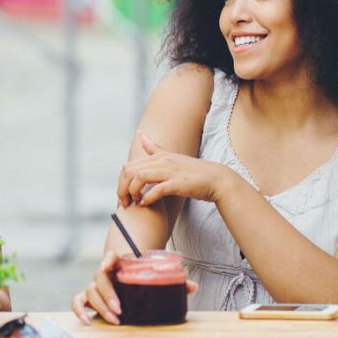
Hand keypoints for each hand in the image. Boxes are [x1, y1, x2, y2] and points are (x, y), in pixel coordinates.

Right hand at [71, 249, 197, 324]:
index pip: (109, 256)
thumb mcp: (158, 276)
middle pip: (98, 278)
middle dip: (107, 294)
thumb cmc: (145, 276)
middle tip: (120, 310)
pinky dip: (79, 311)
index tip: (109, 265)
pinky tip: (88, 323)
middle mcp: (105, 273)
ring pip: (89, 292)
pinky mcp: (90, 298)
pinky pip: (78, 302)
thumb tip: (192, 287)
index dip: (107, 259)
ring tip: (116, 320)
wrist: (132, 276)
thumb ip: (173, 280)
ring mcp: (96, 285)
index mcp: (120, 262)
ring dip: (100, 306)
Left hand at [117, 131, 231, 207]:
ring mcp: (170, 171)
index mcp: (158, 156)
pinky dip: (147, 198)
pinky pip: (156, 190)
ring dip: (132, 192)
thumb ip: (154, 148)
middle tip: (124, 202)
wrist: (216, 179)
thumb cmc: (193, 172)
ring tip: (134, 202)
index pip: (128, 166)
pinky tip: (146, 204)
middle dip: (122, 189)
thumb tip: (139, 134)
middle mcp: (162, 161)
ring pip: (139, 178)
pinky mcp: (177, 183)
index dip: (121, 182)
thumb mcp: (172, 157)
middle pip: (129, 171)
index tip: (124, 195)